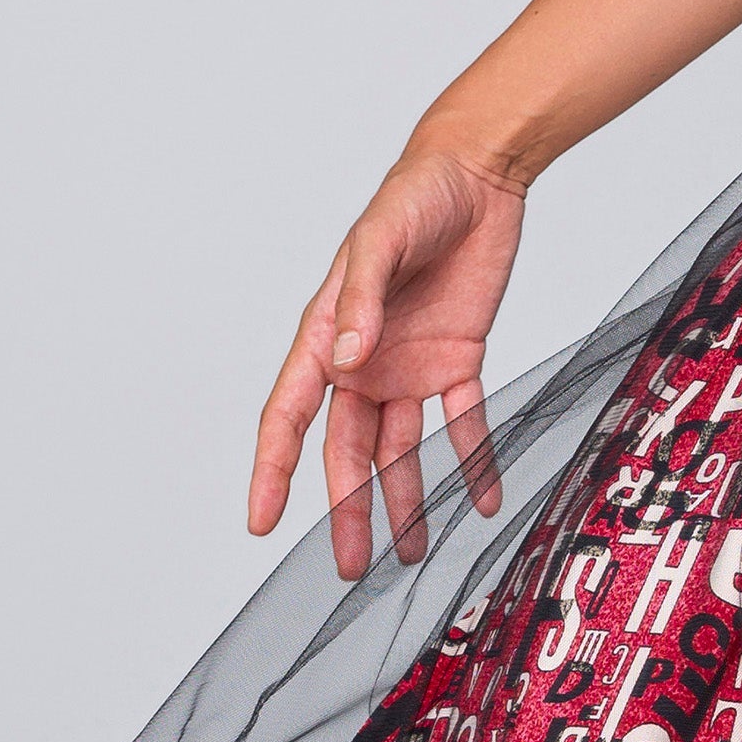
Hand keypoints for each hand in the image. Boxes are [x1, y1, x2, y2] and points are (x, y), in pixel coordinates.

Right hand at [250, 146, 525, 576]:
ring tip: (410, 553)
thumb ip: (360, 300)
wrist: (478, 175)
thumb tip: (345, 357)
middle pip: (348, 451)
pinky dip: (472, 459)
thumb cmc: (414, 197)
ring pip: (402, 448)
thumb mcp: (380, 242)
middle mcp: (365, 361)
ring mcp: (412, 364)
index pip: (289, 416)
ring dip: (405, 499)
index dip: (272, 470)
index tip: (260, 520)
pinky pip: (464, 420)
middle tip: (347, 566)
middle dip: (347, 509)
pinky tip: (481, 499)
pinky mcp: (460, 358)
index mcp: (327, 336)